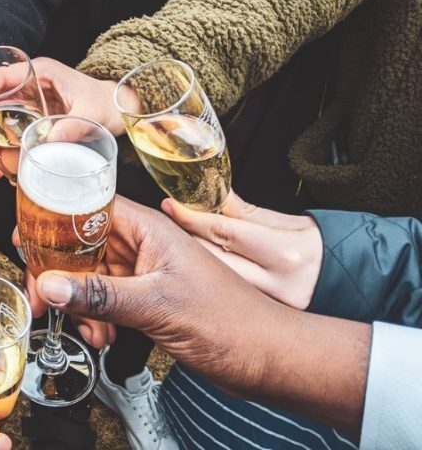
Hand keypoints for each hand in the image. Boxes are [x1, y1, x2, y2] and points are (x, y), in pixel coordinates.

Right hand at [0, 57, 137, 137]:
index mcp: (42, 73)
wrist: (119, 109)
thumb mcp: (91, 113)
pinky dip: (8, 147)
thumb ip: (73, 125)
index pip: (2, 76)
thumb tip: (51, 140)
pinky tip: (7, 167)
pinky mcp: (36, 117)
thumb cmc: (107, 102)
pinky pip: (14, 130)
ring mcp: (32, 101)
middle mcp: (32, 84)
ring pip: (2, 118)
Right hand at [32, 196, 289, 395]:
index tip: (26, 240)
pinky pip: (108, 298)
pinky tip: (103, 336)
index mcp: (151, 228)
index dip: (53, 220)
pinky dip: (97, 316)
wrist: (269, 359)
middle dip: (59, 272)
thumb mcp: (156, 306)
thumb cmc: (232, 322)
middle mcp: (146, 244)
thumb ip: (99, 294)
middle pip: (83, 244)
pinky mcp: (149, 298)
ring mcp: (147, 271)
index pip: (88, 207)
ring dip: (80, 301)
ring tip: (86, 329)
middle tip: (41, 297)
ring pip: (93, 275)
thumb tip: (50, 284)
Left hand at [164, 193, 321, 308]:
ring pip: (213, 282)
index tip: (170, 206)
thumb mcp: (292, 225)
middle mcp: (276, 284)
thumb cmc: (325, 251)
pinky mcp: (265, 322)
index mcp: (284, 253)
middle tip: (164, 229)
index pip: (224, 231)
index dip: (191, 217)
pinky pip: (225, 299)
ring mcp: (270, 308)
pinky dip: (206, 286)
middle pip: (210, 259)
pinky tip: (192, 279)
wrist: (355, 287)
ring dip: (188, 265)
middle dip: (181, 242)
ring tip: (174, 252)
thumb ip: (249, 214)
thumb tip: (214, 197)